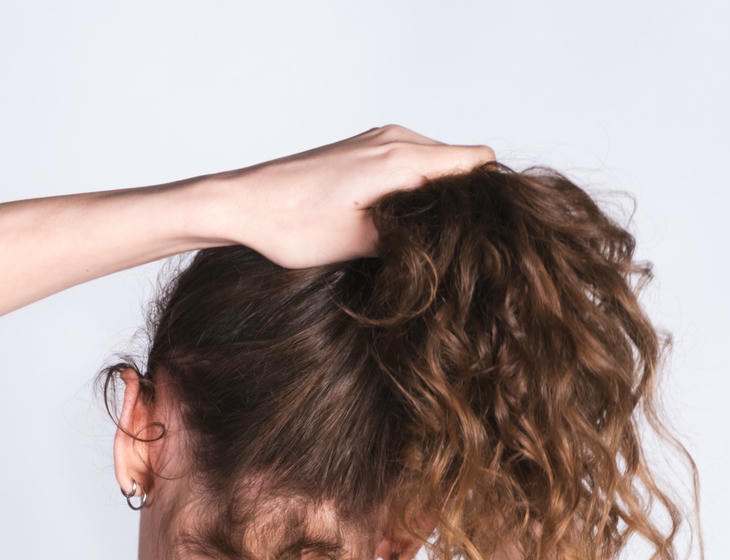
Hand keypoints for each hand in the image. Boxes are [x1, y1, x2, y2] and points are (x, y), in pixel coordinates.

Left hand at [211, 124, 494, 268]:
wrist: (242, 205)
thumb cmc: (290, 225)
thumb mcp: (358, 244)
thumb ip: (409, 239)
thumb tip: (446, 250)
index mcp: (401, 158)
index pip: (476, 161)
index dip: (487, 197)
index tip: (483, 233)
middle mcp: (395, 139)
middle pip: (457, 166)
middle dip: (461, 203)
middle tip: (452, 250)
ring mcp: (377, 141)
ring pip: (431, 168)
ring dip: (434, 200)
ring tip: (421, 241)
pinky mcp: (361, 151)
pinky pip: (406, 166)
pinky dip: (411, 192)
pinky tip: (394, 226)